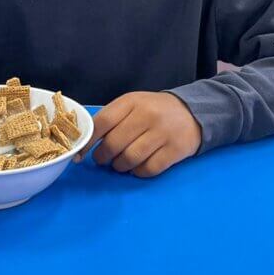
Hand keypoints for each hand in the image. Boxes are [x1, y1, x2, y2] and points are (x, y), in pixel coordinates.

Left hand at [77, 92, 201, 178]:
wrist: (192, 112)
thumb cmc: (154, 110)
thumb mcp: (132, 105)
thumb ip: (111, 119)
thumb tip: (86, 144)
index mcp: (131, 102)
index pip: (102, 122)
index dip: (87, 141)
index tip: (80, 153)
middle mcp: (146, 115)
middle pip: (114, 144)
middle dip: (103, 157)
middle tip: (103, 159)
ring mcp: (162, 133)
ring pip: (129, 159)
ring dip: (119, 166)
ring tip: (120, 163)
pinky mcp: (175, 150)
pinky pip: (148, 169)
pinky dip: (138, 172)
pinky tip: (137, 167)